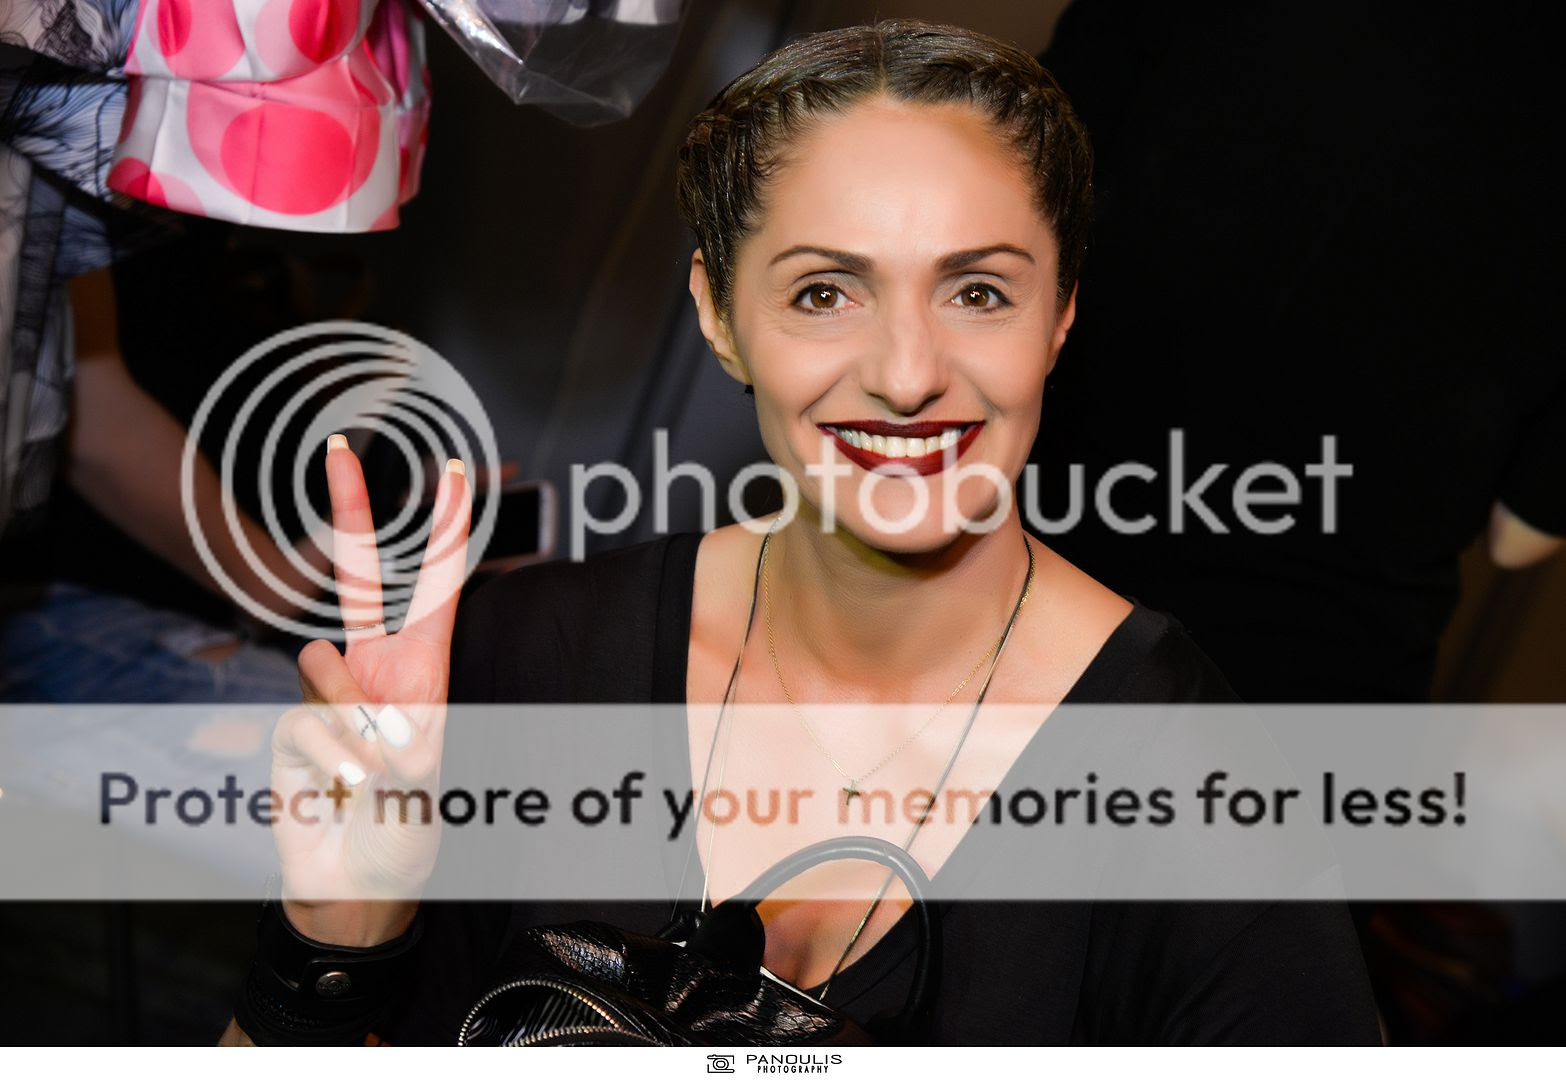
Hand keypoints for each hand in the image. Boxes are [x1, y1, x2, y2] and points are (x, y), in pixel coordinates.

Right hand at [270, 435, 470, 943]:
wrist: (357, 887)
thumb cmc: (407, 832)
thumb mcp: (428, 784)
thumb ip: (404, 740)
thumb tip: (366, 704)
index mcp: (423, 676)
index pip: (434, 591)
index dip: (445, 534)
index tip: (457, 475)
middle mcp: (374, 673)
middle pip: (356, 580)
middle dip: (350, 512)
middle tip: (340, 448)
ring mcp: (327, 695)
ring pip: (321, 665)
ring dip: (352, 727)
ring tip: (374, 776)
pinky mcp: (288, 724)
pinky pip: (301, 719)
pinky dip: (328, 760)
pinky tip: (339, 790)